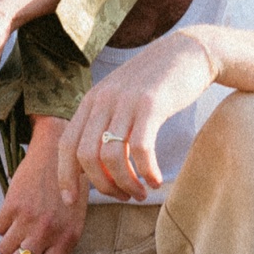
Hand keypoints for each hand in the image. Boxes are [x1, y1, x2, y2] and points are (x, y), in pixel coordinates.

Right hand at [0, 119, 86, 253]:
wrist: (58, 153)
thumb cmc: (67, 192)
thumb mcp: (72, 222)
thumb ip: (56, 248)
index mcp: (67, 239)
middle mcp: (48, 232)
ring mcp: (28, 219)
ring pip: (4, 249)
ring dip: (7, 244)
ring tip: (20, 227)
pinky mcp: (12, 205)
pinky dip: (3, 224)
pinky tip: (16, 210)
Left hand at [57, 29, 220, 203]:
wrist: (188, 52)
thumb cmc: (156, 83)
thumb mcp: (120, 98)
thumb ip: (103, 124)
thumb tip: (89, 166)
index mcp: (91, 101)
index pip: (66, 145)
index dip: (65, 176)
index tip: (69, 200)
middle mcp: (103, 100)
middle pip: (86, 157)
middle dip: (102, 186)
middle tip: (122, 197)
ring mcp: (126, 101)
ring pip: (112, 157)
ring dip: (126, 184)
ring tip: (141, 193)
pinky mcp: (151, 104)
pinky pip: (141, 149)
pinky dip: (146, 172)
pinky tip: (156, 180)